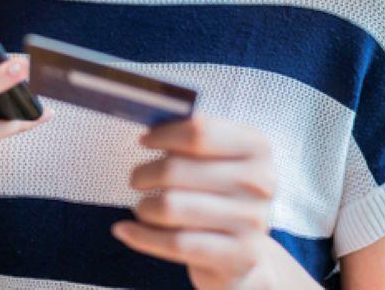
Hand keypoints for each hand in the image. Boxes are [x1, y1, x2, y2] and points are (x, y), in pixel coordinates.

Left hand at [115, 115, 278, 289]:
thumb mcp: (221, 162)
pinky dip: (141, 236)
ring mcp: (251, 220)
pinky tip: (125, 230)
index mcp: (257, 147)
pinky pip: (174, 243)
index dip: (164, 135)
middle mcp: (260, 182)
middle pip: (176, 169)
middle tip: (137, 179)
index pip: (199, 132)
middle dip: (145, 173)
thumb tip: (150, 128)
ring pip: (170, 206)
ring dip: (143, 207)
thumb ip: (194, 142)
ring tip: (142, 207)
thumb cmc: (223, 199)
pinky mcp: (237, 256)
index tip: (145, 140)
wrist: (247, 254)